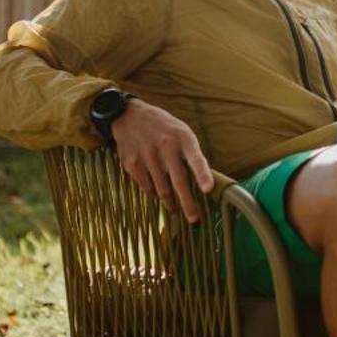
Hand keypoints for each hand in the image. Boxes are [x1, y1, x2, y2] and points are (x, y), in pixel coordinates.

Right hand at [111, 99, 214, 222]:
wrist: (128, 116)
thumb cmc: (162, 128)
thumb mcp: (181, 132)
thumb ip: (191, 154)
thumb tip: (202, 183)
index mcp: (183, 138)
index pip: (196, 159)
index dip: (203, 175)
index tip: (208, 190)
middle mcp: (166, 147)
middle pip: (179, 183)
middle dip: (188, 204)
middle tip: (195, 220)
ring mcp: (148, 156)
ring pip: (163, 190)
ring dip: (171, 203)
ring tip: (175, 208)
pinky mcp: (132, 164)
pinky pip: (147, 189)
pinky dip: (154, 193)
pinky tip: (157, 192)